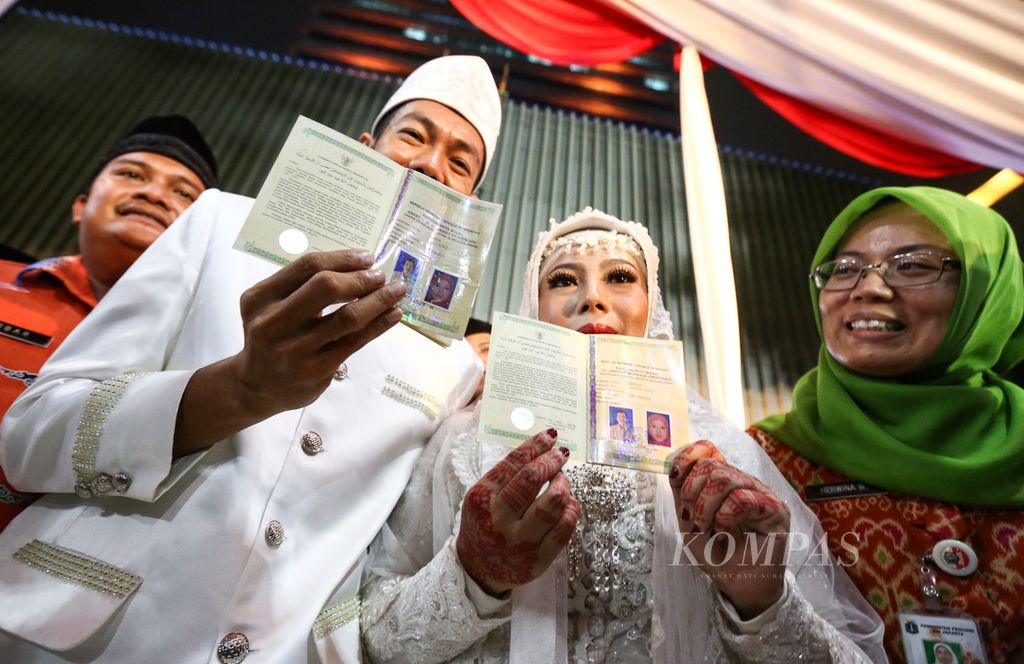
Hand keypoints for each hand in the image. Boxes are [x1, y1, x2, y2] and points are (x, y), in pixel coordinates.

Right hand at [173, 250, 404, 456]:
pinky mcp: (316, 370)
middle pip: (326, 287)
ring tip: (395, 291)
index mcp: (259, 298)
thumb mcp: (271, 307)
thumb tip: (357, 266)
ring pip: (347, 317)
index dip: (342, 259)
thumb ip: (302, 286)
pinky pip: (355, 341)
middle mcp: (272, 323)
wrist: (256, 387)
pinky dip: (378, 325)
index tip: (366, 257)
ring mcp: (294, 350)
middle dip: (360, 278)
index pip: (307, 266)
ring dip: (378, 300)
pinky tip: (392, 315)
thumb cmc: (271, 337)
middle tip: (380, 276)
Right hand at [456, 429, 579, 595]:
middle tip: (560, 455)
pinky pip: (565, 528)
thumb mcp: (482, 497)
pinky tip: (568, 502)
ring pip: (554, 502)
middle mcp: (500, 520)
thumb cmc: (483, 524)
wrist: (478, 569)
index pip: (512, 464)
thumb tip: (540, 450)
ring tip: (562, 480)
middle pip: (533, 479)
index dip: (535, 445)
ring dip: (564, 483)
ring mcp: (521, 543)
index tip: (550, 435)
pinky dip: (571, 508)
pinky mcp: (539, 560)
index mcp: (482, 499)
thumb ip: (505, 476)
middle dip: (551, 460)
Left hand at [669, 440, 789, 618]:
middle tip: (693, 521)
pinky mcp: (776, 510)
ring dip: (706, 508)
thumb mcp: (690, 523)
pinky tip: (725, 534)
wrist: (739, 586)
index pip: (708, 449)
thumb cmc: (718, 556)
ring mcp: (762, 494)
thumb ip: (682, 495)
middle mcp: (745, 483)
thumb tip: (674, 467)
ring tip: (709, 531)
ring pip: (724, 479)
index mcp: (725, 481)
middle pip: (711, 465)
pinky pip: (741, 499)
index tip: (674, 476)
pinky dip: (724, 519)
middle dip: (692, 493)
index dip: (687, 456)